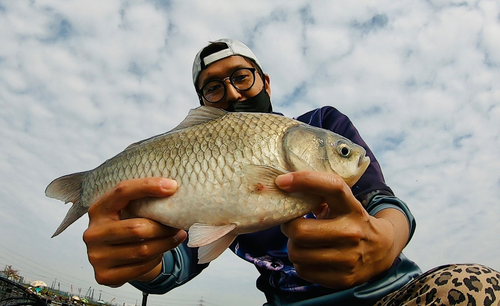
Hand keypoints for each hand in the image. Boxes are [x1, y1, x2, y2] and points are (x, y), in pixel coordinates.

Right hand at [83, 177, 186, 286]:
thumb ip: (142, 200)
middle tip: (179, 225)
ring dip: (166, 244)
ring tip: (177, 236)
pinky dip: (156, 260)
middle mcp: (93, 233)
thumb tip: (173, 188)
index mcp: (98, 209)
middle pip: (137, 228)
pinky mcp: (104, 275)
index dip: (148, 186)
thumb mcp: (127, 211)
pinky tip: (162, 252)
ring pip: (142, 250)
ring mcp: (96, 256)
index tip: (173, 186)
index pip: (122, 192)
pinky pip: (140, 268)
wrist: (113, 258)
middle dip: (164, 227)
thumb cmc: (126, 226)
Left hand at [276, 171, 408, 288]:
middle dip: (288, 227)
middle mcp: (352, 231)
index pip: (332, 186)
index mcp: (351, 207)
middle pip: (300, 230)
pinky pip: (303, 270)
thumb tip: (284, 183)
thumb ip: (319, 192)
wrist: (382, 249)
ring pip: (297, 253)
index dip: (304, 180)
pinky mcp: (343, 278)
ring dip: (293, 246)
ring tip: (302, 242)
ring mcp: (348, 258)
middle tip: (292, 225)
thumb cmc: (350, 220)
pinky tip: (310, 257)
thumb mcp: (342, 202)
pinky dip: (301, 263)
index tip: (282, 181)